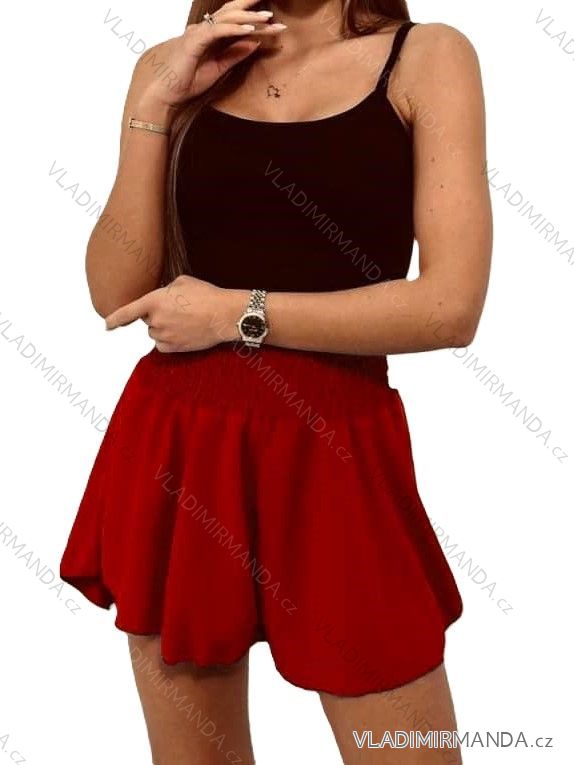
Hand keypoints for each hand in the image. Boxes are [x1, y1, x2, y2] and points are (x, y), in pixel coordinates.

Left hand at [104, 275, 248, 351]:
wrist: (225, 314)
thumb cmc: (206, 295)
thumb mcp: (182, 281)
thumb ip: (165, 289)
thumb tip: (160, 297)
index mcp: (155, 300)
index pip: (127, 312)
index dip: (115, 319)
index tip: (107, 325)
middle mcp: (156, 320)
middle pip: (147, 321)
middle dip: (157, 316)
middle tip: (178, 310)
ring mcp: (165, 335)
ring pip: (155, 334)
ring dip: (164, 328)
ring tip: (185, 321)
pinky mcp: (175, 348)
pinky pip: (162, 346)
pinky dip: (168, 340)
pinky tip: (183, 332)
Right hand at [142, 0, 286, 108]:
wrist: (165, 93)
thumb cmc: (186, 82)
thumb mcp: (218, 69)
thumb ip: (235, 55)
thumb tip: (254, 43)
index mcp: (209, 36)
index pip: (234, 22)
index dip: (253, 19)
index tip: (273, 23)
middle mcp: (203, 30)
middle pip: (231, 13)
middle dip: (252, 9)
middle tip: (273, 13)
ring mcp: (198, 33)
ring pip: (227, 18)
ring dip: (248, 17)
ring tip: (267, 18)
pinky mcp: (194, 41)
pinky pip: (217, 31)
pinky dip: (234, 29)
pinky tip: (249, 29)